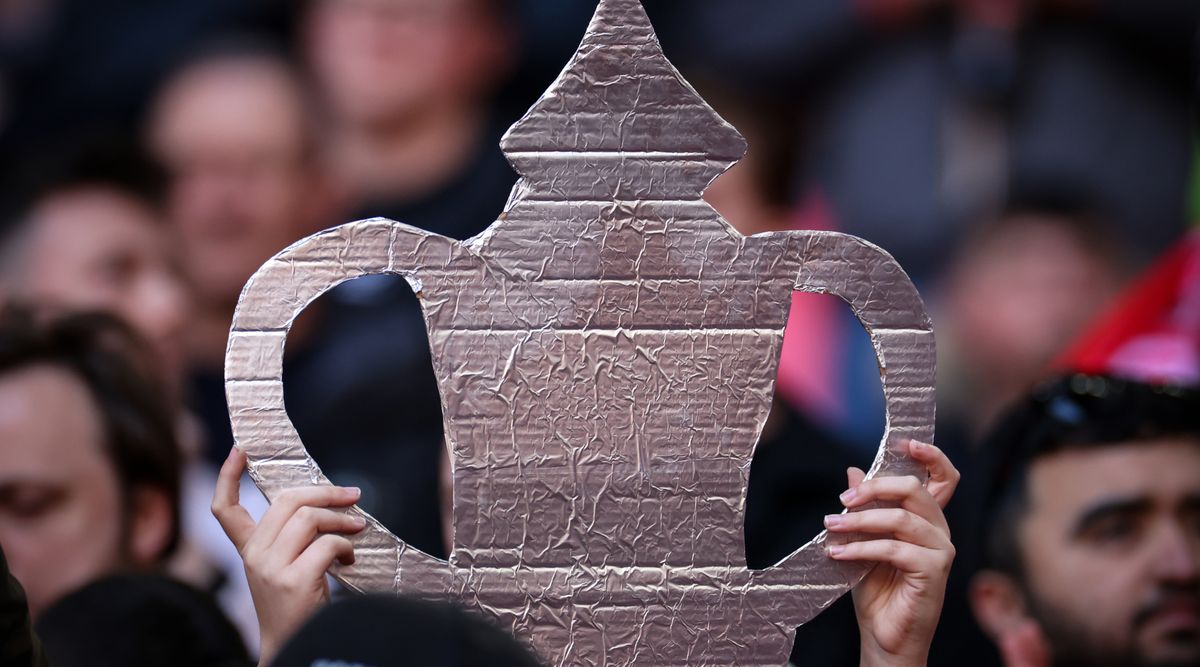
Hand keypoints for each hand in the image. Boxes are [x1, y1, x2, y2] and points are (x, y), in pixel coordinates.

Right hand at [211, 447, 365, 664]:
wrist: (294, 647)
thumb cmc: (298, 605)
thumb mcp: (286, 566)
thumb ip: (295, 537)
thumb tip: (327, 501)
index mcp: (249, 550)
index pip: (224, 509)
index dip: (228, 476)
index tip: (240, 450)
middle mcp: (254, 556)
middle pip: (286, 501)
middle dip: (325, 492)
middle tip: (353, 495)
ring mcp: (270, 568)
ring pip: (309, 518)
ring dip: (341, 519)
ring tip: (358, 529)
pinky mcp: (292, 581)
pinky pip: (327, 544)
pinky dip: (346, 546)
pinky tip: (350, 558)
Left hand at [824, 440, 958, 666]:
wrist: (884, 636)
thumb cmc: (877, 591)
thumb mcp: (863, 540)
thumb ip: (863, 508)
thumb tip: (854, 470)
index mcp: (927, 519)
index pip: (943, 478)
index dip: (930, 456)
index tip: (903, 442)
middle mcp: (940, 531)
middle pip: (914, 490)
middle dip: (875, 488)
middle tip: (843, 498)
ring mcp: (941, 550)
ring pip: (900, 518)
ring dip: (858, 521)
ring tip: (831, 527)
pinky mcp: (934, 570)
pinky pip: (894, 548)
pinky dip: (861, 547)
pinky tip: (838, 552)